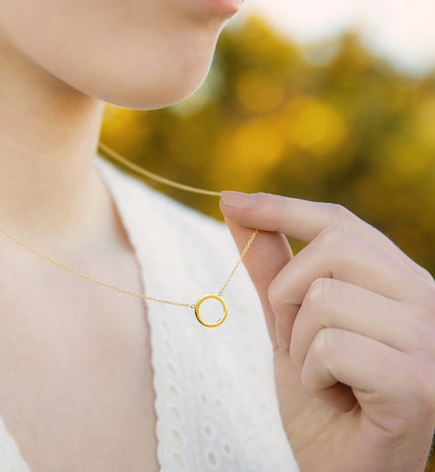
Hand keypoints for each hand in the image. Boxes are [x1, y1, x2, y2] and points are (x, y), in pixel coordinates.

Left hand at [219, 191, 434, 471]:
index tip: (231, 202)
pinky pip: (332, 346)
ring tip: (321, 374)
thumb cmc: (321, 396)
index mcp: (397, 280)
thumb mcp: (287, 321)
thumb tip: (235, 205)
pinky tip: (333, 396)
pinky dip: (312, 375)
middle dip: (288, 295)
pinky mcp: (418, 382)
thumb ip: (269, 264)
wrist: (341, 470)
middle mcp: (426, 299)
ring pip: (325, 299)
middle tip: (296, 340)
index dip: (282, 207)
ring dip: (300, 344)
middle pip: (332, 249)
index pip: (339, 222)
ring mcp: (429, 339)